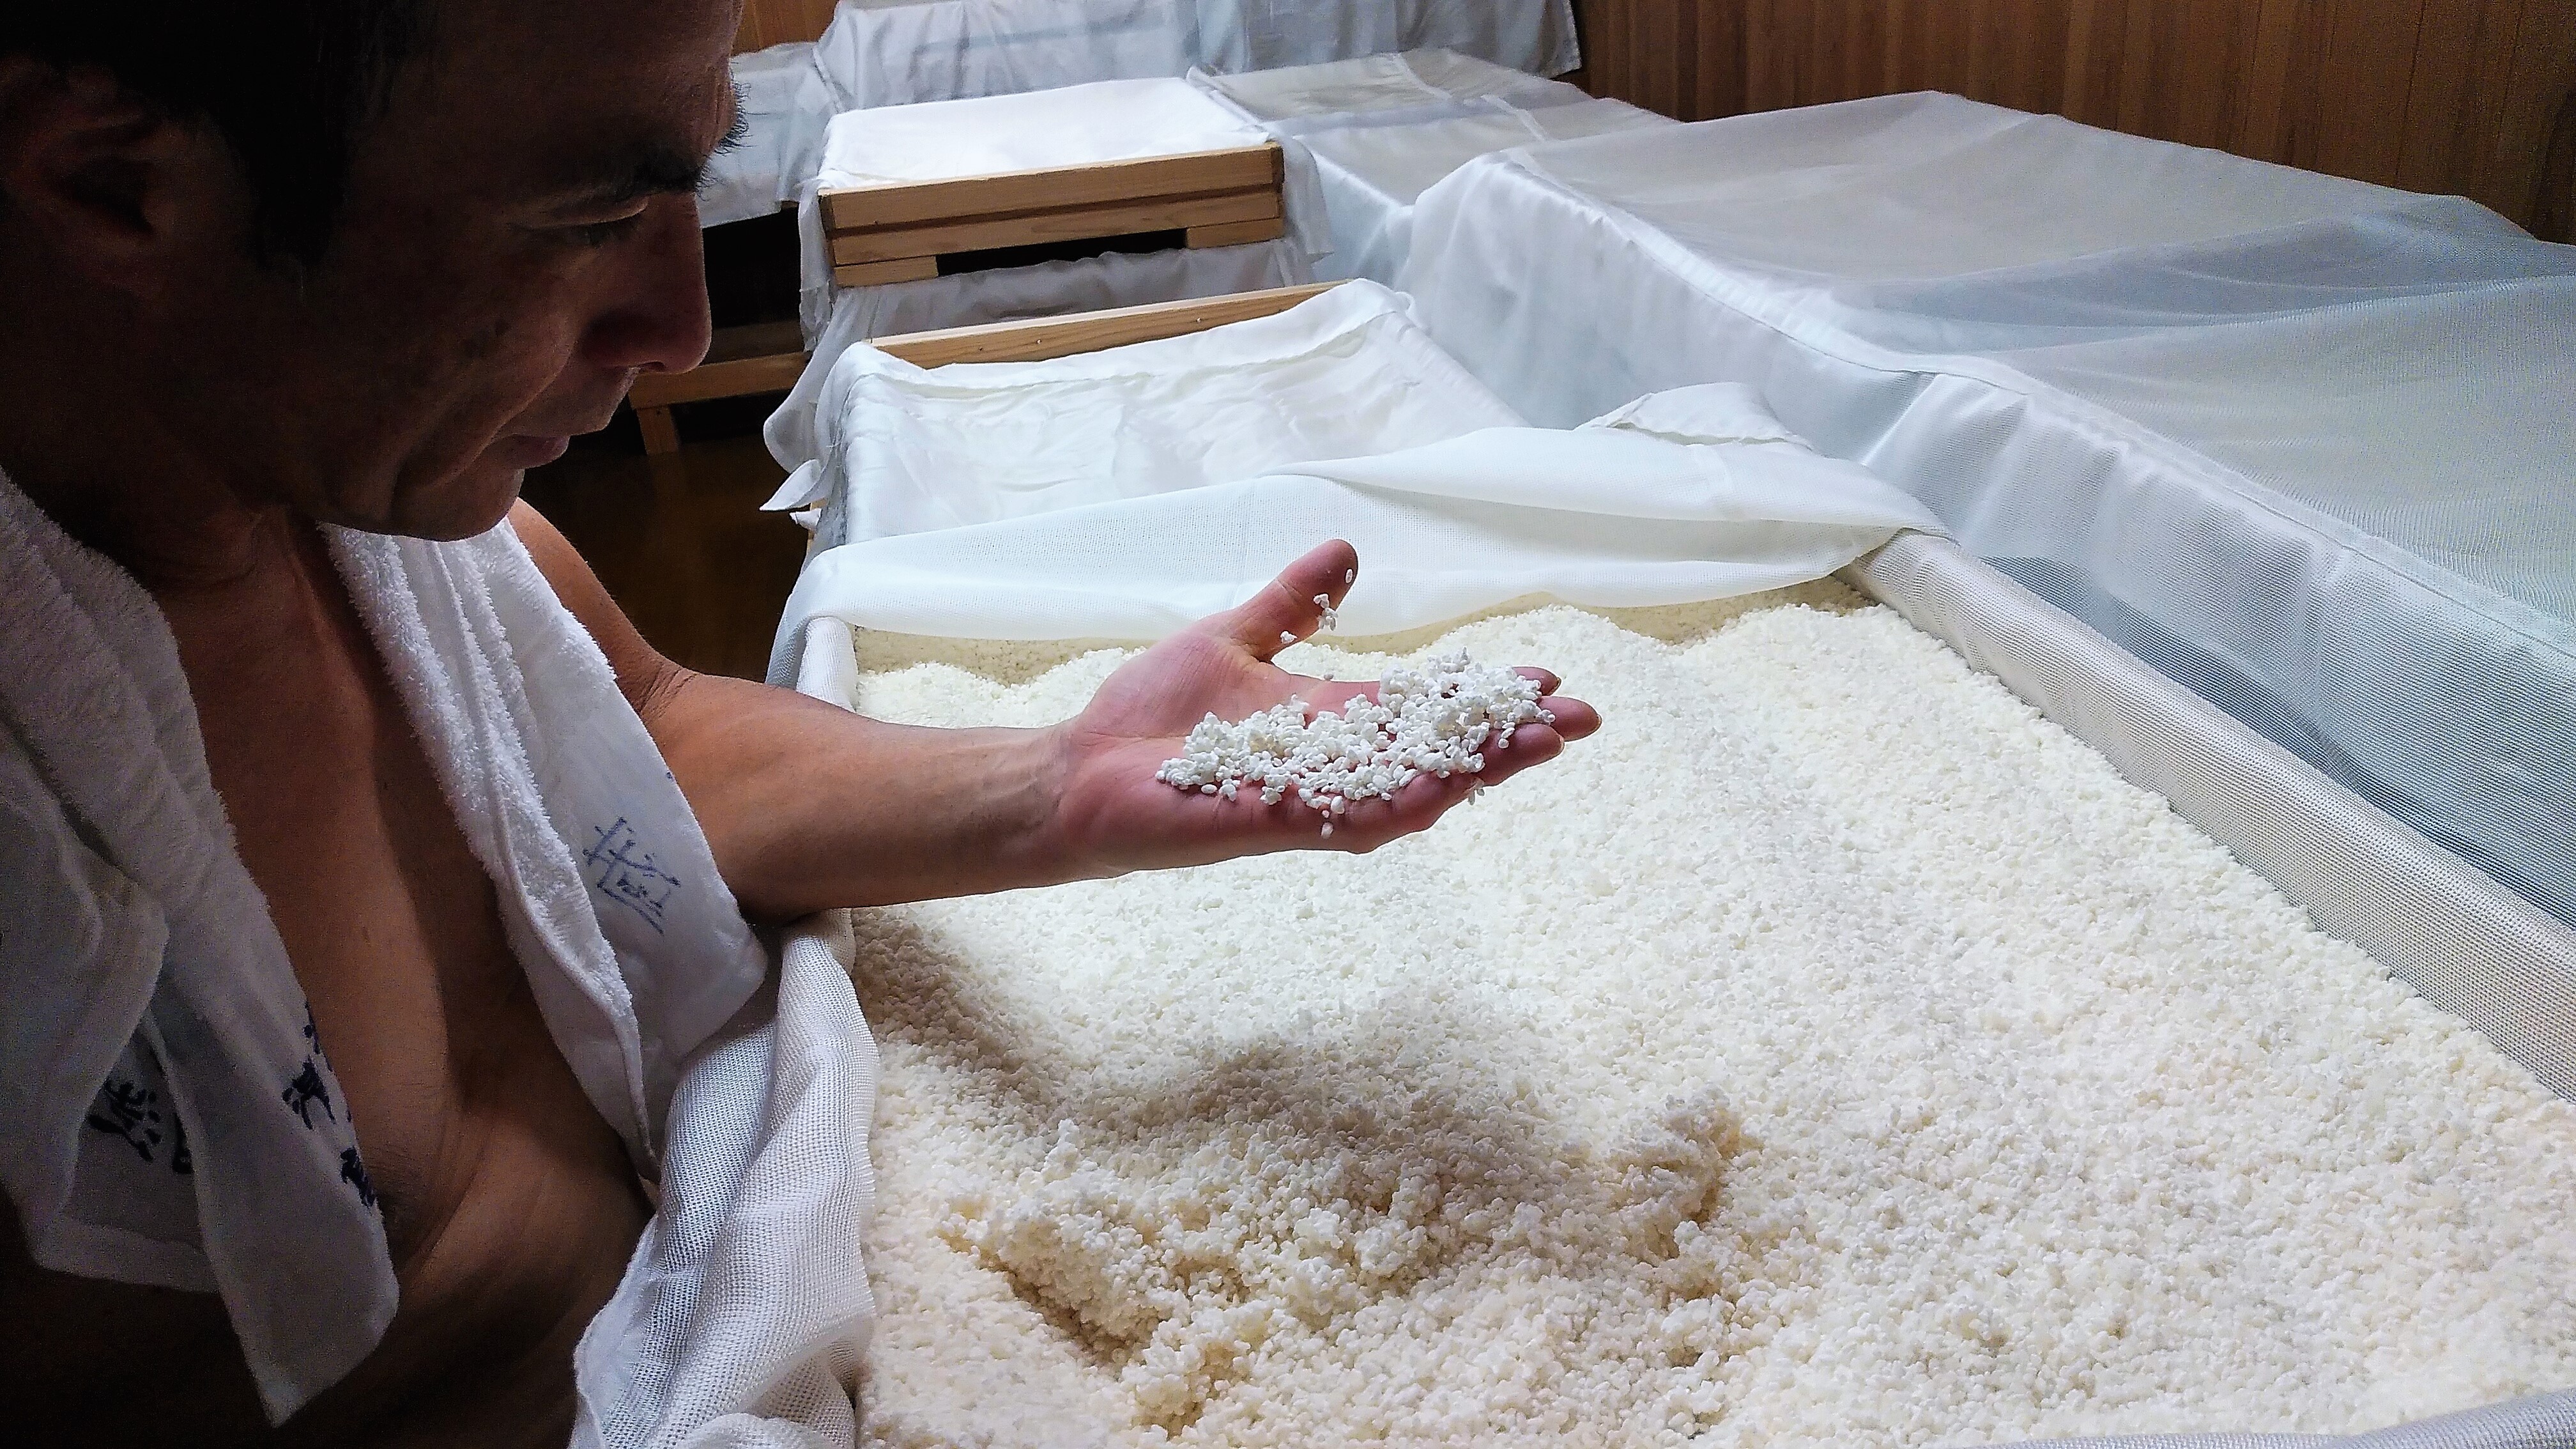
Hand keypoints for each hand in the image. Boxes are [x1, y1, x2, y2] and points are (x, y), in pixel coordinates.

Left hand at [1044, 540, 1599, 874]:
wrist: (1079, 770)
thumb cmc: (1149, 716)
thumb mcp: (1234, 637)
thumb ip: (1293, 604)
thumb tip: (1348, 550)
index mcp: (1326, 720)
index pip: (1424, 707)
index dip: (1481, 696)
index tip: (1545, 677)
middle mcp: (1330, 765)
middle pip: (1437, 751)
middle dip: (1507, 736)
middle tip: (1580, 718)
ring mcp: (1307, 800)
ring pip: (1413, 789)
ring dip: (1477, 770)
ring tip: (1540, 747)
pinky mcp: (1272, 824)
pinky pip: (1349, 820)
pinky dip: (1403, 804)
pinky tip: (1451, 789)